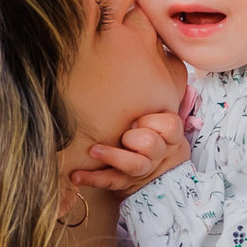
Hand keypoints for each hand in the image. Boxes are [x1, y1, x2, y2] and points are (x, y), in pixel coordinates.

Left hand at [70, 110, 189, 195]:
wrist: (161, 176)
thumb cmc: (155, 135)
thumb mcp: (162, 118)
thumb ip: (152, 98)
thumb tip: (131, 63)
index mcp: (170, 136)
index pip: (169, 126)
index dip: (153, 121)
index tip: (139, 119)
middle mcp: (158, 154)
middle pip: (150, 144)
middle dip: (135, 137)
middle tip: (125, 134)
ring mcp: (143, 170)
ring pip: (134, 165)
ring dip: (113, 156)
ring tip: (93, 150)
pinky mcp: (125, 184)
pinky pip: (110, 182)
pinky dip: (92, 179)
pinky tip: (76, 175)